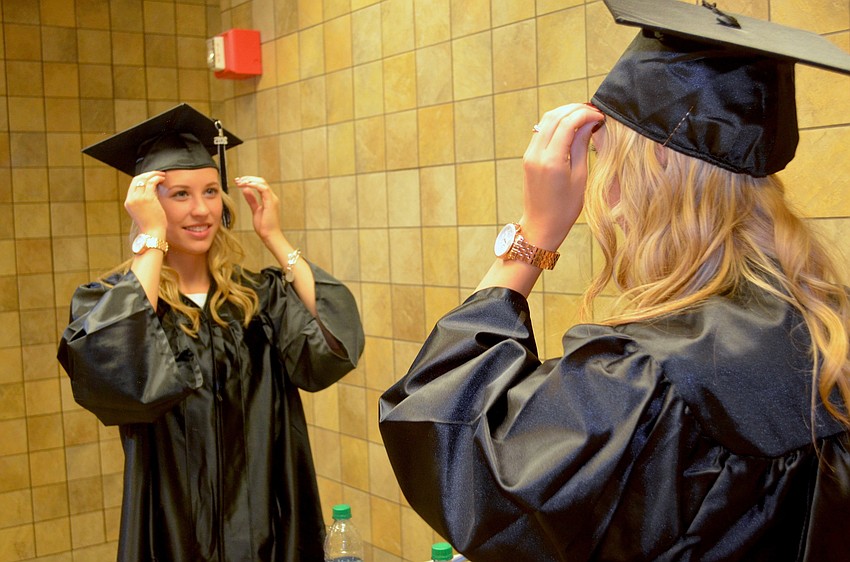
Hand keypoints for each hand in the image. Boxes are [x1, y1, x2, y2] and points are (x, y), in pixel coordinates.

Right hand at [125, 172, 166, 234]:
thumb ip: (145, 201)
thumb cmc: (151, 225)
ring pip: (144, 179)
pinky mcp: (147, 198)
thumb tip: (153, 190)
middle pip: (137, 179)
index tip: (151, 177)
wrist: (152, 233)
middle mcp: (131, 199)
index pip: (133, 184)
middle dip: (148, 174)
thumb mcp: (144, 211)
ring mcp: (138, 198)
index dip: (143, 178)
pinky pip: (151, 182)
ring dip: (154, 174)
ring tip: (162, 175)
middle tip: (158, 173)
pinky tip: (162, 179)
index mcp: (129, 202)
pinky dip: (157, 178)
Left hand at [235, 176, 281, 241]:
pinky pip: (263, 189)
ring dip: (249, 180)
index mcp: (269, 199)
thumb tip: (246, 190)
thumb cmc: (264, 226)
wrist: (270, 236)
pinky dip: (254, 185)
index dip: (249, 181)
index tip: (238, 182)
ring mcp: (272, 199)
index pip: (259, 184)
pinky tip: (246, 185)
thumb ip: (251, 200)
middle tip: (237, 180)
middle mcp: (272, 197)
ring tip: (239, 182)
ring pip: (262, 182)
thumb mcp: (255, 210)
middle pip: (261, 181)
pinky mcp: (271, 202)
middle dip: (248, 178)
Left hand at [520, 103, 604, 249]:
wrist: (541, 225)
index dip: (585, 114)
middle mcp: (537, 154)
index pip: (567, 123)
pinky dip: (556, 123)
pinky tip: (571, 126)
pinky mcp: (528, 157)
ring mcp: (529, 154)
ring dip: (565, 113)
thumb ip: (582, 146)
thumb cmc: (565, 208)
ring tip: (584, 116)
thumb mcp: (580, 177)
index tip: (600, 115)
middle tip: (594, 112)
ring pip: (545, 120)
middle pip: (554, 116)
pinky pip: (541, 131)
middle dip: (575, 109)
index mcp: (552, 161)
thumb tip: (589, 123)